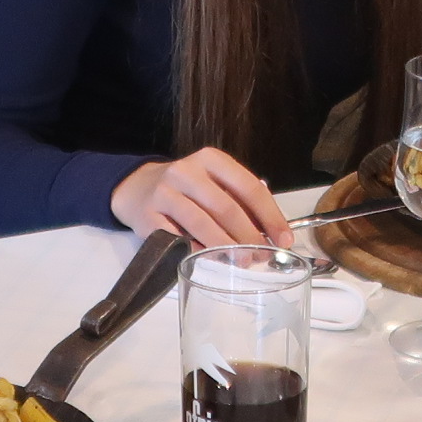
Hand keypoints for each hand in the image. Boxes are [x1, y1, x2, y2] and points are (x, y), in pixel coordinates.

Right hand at [113, 148, 288, 247]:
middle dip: (249, 236)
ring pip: (202, 223)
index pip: (249, 187)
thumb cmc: (186, 188)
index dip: (270, 215)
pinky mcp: (147, 216)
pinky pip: (177, 238)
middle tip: (263, 255)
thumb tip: (271, 231)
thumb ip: (240, 199)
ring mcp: (165, 193)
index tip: (283, 238)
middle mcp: (186, 172)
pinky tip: (210, 259)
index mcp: (211, 159)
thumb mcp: (213, 181)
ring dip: (226, 247)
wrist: (137, 188)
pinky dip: (197, 251)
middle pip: (226, 208)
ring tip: (243, 261)